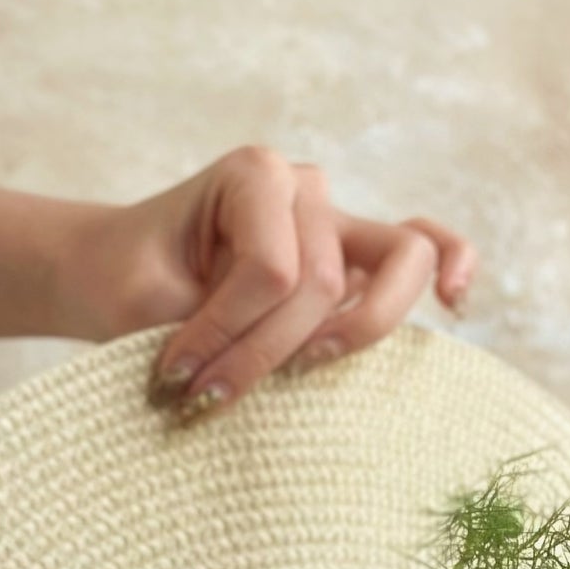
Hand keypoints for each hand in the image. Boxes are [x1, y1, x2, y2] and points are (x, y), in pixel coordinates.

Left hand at [52, 145, 477, 414]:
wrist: (113, 272)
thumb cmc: (125, 282)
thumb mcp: (143, 303)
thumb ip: (202, 330)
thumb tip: (250, 386)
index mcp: (253, 174)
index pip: (271, 268)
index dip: (228, 333)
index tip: (177, 376)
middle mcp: (304, 187)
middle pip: (325, 281)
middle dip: (268, 351)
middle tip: (208, 395)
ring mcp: (337, 220)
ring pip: (394, 266)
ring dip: (351, 332)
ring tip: (305, 368)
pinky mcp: (354, 258)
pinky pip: (424, 248)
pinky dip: (450, 265)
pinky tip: (456, 302)